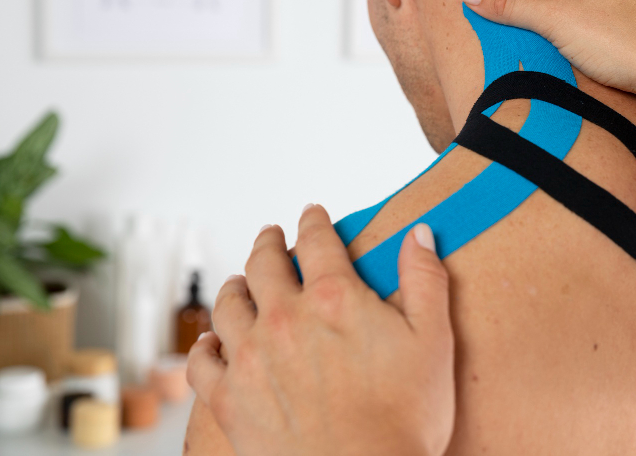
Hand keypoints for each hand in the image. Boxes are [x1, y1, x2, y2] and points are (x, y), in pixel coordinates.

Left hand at [187, 205, 455, 455]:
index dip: (314, 221)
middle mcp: (285, 319)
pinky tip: (211, 341)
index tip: (313, 214)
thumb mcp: (434, 340)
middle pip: (264, 263)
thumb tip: (418, 236)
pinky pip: (202, 361)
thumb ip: (425, 279)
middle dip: (269, 243)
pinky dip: (204, 344)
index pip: (318, 241)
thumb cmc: (403, 420)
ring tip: (241, 282)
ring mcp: (251, 358)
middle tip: (272, 237)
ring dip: (236, 285)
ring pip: (228, 305)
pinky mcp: (230, 399)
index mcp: (334, 298)